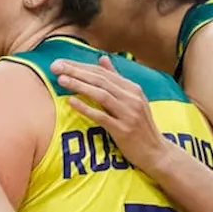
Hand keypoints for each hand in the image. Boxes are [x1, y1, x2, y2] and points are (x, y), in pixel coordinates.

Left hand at [50, 56, 170, 175]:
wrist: (156, 152)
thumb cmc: (140, 126)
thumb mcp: (132, 100)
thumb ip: (116, 79)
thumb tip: (102, 58)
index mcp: (133, 89)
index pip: (103, 73)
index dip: (80, 66)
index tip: (61, 62)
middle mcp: (132, 98)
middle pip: (100, 80)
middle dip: (76, 72)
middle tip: (56, 66)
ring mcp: (129, 114)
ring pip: (101, 95)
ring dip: (79, 86)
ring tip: (61, 80)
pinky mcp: (124, 130)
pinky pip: (102, 117)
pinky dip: (87, 108)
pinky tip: (72, 102)